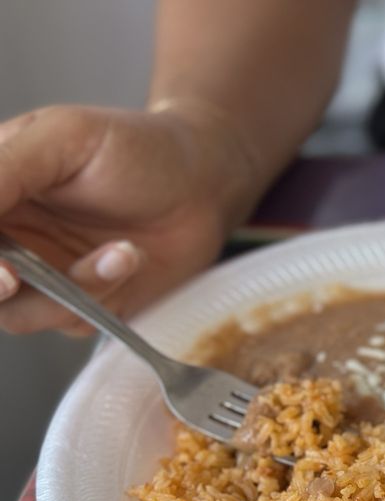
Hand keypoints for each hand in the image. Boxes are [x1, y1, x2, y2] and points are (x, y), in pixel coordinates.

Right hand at [0, 103, 258, 334]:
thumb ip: (1, 172)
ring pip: (17, 314)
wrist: (206, 181)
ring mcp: (43, 277)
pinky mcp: (85, 305)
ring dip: (67, 289)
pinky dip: (102, 293)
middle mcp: (5, 240)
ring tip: (120, 251)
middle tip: (13, 275)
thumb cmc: (136, 147)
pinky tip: (130, 256)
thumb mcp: (62, 139)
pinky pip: (73, 320)